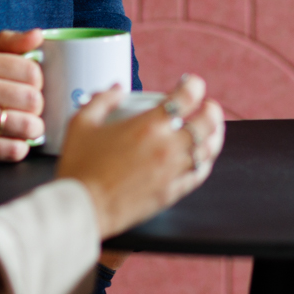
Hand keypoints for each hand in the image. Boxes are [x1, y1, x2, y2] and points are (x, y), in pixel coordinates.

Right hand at [0, 28, 45, 162]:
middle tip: (27, 108)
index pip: (31, 71)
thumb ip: (5, 42)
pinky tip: (11, 142)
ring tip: (25, 126)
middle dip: (35, 105)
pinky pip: (11, 151)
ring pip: (26, 126)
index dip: (36, 80)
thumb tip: (38, 35)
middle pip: (32, 100)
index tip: (28, 85)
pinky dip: (18, 148)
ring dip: (32, 128)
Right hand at [58, 74, 224, 237]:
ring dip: (214, 134)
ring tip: (211, 128)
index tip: (190, 83)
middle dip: (211, 108)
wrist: (82, 209)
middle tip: (207, 105)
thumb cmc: (79, 168)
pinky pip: (199, 174)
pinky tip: (202, 157)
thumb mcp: (81, 123)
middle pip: (207, 121)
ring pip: (209, 149)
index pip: (186, 97)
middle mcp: (167, 146)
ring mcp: (172, 171)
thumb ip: (102, 99)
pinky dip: (205, 161)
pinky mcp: (172, 192)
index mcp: (148, 126)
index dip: (193, 85)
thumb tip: (118, 88)